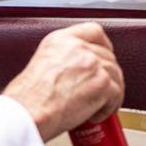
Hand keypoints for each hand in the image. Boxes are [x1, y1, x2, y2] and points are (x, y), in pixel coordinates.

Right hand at [2, 23, 123, 141]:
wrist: (28, 113)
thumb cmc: (28, 99)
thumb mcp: (40, 64)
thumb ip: (63, 58)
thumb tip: (77, 69)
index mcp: (61, 40)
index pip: (94, 31)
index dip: (104, 45)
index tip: (104, 56)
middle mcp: (78, 47)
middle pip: (108, 56)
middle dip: (106, 76)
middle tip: (97, 91)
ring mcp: (92, 63)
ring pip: (115, 75)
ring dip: (109, 93)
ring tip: (96, 106)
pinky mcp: (102, 82)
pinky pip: (117, 93)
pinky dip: (109, 107)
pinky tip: (95, 114)